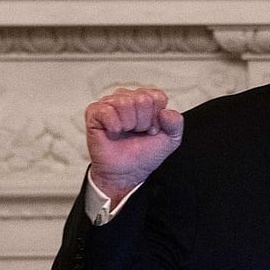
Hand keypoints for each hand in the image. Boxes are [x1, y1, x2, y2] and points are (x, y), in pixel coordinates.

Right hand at [84, 88, 183, 202]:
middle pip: (142, 99)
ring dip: (129, 124)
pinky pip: (107, 110)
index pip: (157, 96)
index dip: (157, 117)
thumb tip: (165, 112)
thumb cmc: (144, 154)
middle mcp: (128, 98)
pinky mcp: (94, 112)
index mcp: (146, 100)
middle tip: (137, 132)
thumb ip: (176, 122)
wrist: (126, 173)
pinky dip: (114, 126)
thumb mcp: (171, 139)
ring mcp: (110, 104)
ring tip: (126, 132)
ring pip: (125, 103)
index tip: (152, 129)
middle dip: (143, 122)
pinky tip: (114, 133)